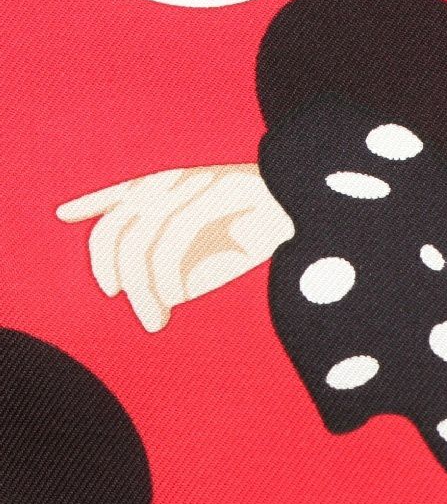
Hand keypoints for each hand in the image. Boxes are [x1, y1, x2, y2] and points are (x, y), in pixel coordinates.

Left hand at [57, 164, 294, 331]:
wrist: (325, 212)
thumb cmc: (274, 235)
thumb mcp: (221, 251)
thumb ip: (187, 266)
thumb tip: (163, 294)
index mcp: (178, 187)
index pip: (120, 194)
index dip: (89, 203)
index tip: (64, 214)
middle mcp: (179, 182)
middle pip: (117, 225)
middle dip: (108, 268)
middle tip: (124, 303)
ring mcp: (196, 187)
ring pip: (140, 239)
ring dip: (139, 288)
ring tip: (153, 321)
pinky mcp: (215, 197)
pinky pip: (170, 240)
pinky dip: (163, 279)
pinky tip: (171, 301)